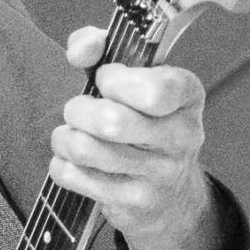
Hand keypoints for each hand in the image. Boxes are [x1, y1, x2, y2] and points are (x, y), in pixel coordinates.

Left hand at [51, 26, 223, 249]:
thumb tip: (80, 50)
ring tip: (70, 135)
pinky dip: (62, 164)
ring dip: (65, 138)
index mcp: (187, 94)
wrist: (168, 193)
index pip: (152, 90)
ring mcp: (163, 174)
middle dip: (78, 110)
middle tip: (77, 110)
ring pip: (87, 150)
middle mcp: (184, 135)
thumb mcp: (131, 76)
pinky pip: (76, 177)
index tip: (105, 79)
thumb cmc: (141, 119)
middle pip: (111, 122)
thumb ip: (100, 47)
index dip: (115, 81)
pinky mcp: (137, 203)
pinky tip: (74, 161)